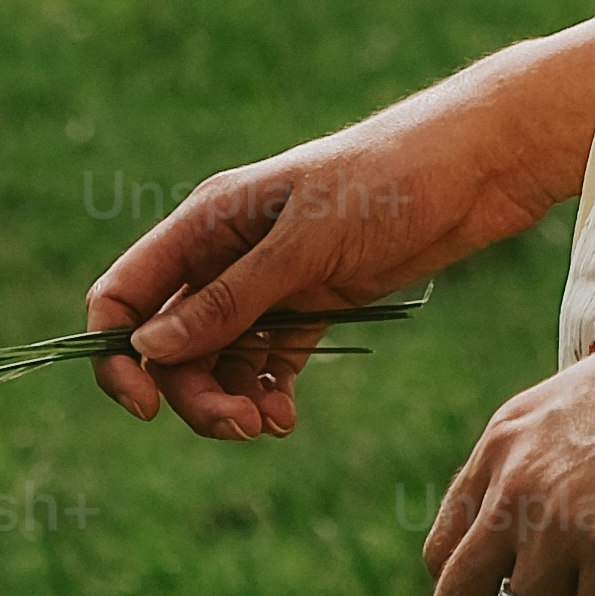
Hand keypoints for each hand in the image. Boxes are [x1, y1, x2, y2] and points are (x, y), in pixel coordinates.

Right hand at [87, 22, 594, 438]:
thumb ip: (228, 300)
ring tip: (269, 426)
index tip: (145, 407)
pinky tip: (287, 417)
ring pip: (217, 361)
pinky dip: (267, 394)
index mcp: (206, 223)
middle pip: (171, 343)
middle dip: (193, 393)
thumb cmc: (389, 181)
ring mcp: (266, 282)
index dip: (118, 354)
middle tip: (240, 427)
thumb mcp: (304, 244)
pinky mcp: (308, 304)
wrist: (476, 167)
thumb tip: (150, 351)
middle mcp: (225, 253)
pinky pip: (264, 363)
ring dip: (231, 401)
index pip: (125, 294)